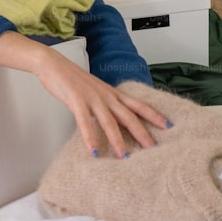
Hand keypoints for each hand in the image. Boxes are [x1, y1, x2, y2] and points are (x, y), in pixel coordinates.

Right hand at [0, 31, 169, 158]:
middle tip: (154, 148)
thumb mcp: (94, 91)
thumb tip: (113, 121)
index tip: (169, 125)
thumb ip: (104, 105)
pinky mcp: (76, 99)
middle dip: (142, 132)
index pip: (138, 105)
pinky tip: (92, 151)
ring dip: (117, 140)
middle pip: (128, 115)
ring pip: (109, 121)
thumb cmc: (72, 79)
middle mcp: (106, 95)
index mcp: (111, 93)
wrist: (52, 64)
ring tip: (124, 157)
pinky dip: (89, 137)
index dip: (154, 115)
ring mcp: (92, 97)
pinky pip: (84, 121)